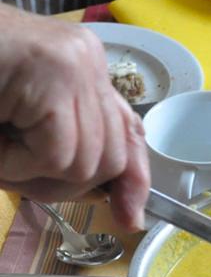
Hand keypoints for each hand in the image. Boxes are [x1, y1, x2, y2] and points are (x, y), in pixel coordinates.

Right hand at [0, 6, 149, 231]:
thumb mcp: (22, 123)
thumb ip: (72, 146)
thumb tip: (127, 209)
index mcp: (83, 67)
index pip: (128, 131)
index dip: (133, 180)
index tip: (130, 218)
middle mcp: (87, 58)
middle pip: (112, 157)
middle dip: (63, 183)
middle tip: (12, 170)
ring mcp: (74, 62)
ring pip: (83, 163)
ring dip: (29, 173)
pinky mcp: (53, 74)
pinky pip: (55, 154)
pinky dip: (15, 165)